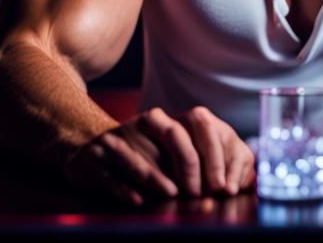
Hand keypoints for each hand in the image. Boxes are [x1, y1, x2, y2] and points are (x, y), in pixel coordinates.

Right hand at [62, 106, 255, 205]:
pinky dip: (124, 189)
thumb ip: (201, 163)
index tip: (224, 186)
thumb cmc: (141, 156)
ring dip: (156, 177)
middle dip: (191, 167)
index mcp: (169, 121)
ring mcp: (117, 140)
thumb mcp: (169, 151)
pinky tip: (138, 200)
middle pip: (174, 138)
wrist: (86, 144)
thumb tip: (237, 185)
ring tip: (172, 193)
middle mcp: (144, 126)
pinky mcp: (94, 158)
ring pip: (139, 157)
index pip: (199, 128)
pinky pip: (110, 174)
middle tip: (202, 193)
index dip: (215, 157)